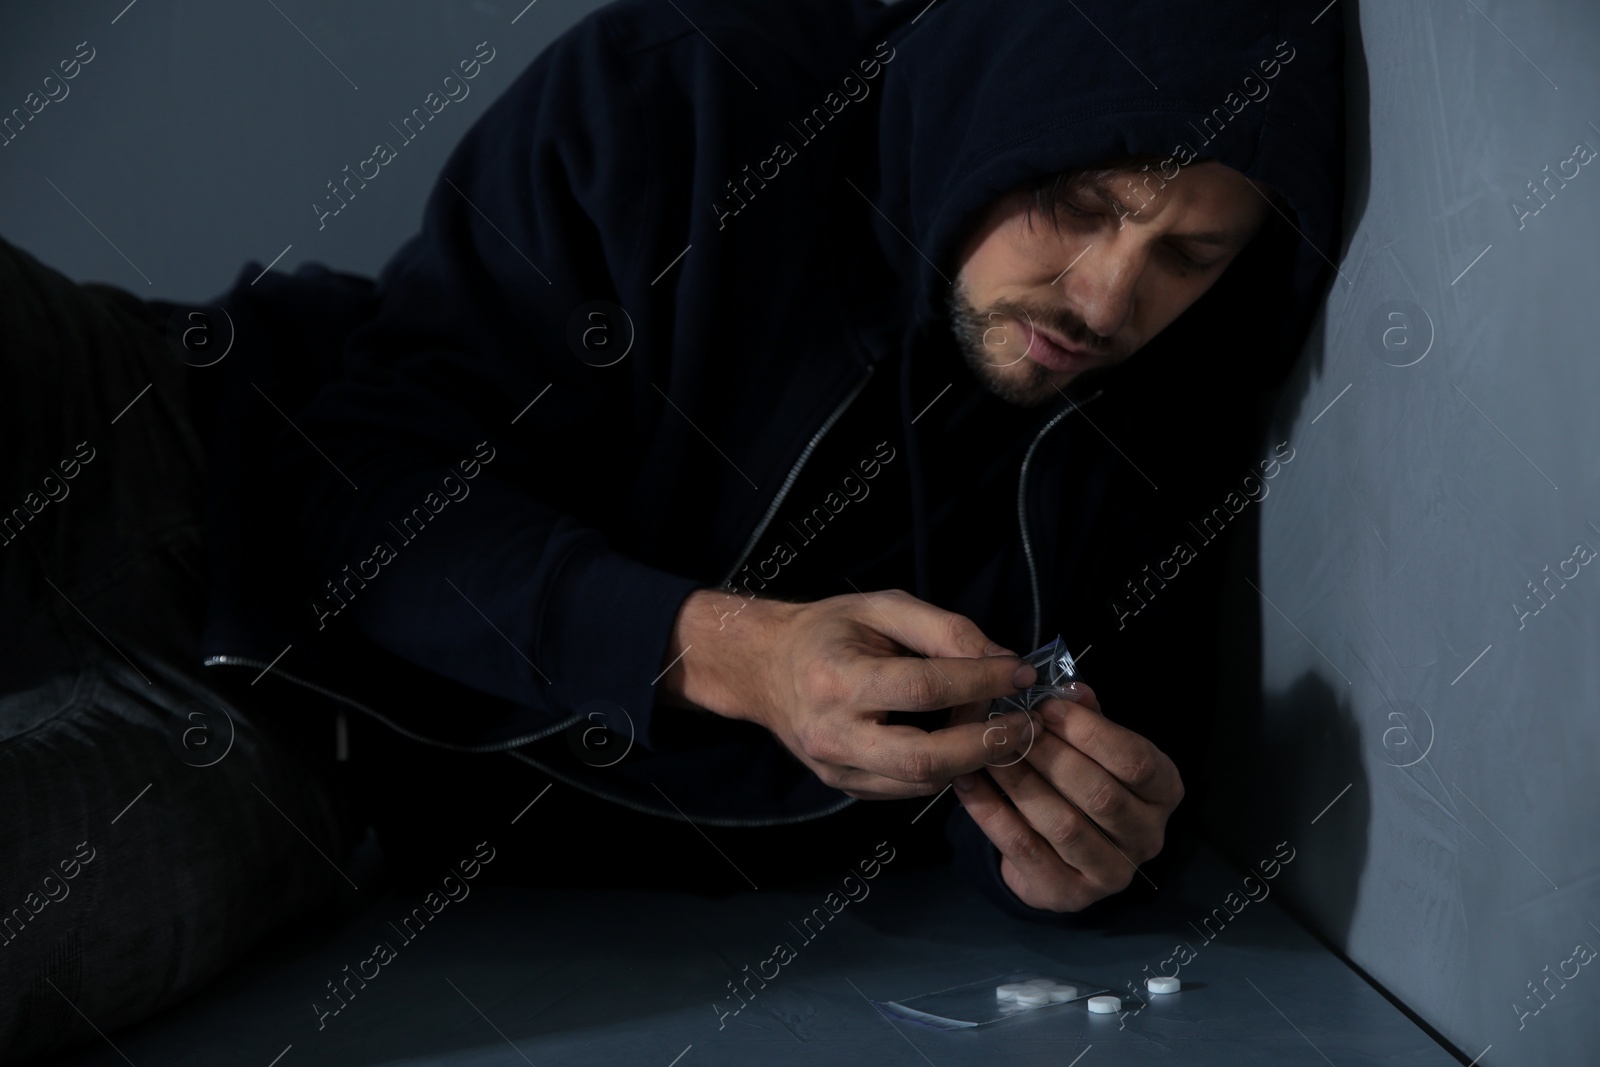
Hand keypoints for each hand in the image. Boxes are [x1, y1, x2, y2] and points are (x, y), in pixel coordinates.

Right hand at [658, 587, 1038, 798]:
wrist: (764, 668)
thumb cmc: (828, 629)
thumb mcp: (883, 608)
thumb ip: (944, 630)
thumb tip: (1004, 661)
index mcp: (838, 678)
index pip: (923, 688)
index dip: (980, 682)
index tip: (1021, 671)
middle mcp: (833, 733)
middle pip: (925, 758)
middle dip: (986, 744)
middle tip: (1026, 723)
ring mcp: (836, 769)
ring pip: (922, 783)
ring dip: (972, 760)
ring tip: (1001, 731)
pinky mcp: (844, 787)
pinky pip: (908, 790)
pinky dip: (946, 771)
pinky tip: (965, 746)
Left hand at [950, 683, 1183, 911]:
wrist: (1061, 853)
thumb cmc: (1081, 785)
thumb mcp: (1092, 748)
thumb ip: (1086, 719)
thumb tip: (1071, 689)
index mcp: (1163, 792)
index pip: (1136, 761)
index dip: (1090, 731)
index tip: (1046, 707)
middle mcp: (1148, 836)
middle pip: (1100, 794)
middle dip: (1049, 755)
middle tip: (1009, 728)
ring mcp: (1111, 872)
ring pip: (1063, 825)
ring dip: (1019, 782)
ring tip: (986, 752)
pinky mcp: (1069, 895)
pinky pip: (1024, 849)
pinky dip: (991, 813)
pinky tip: (968, 782)